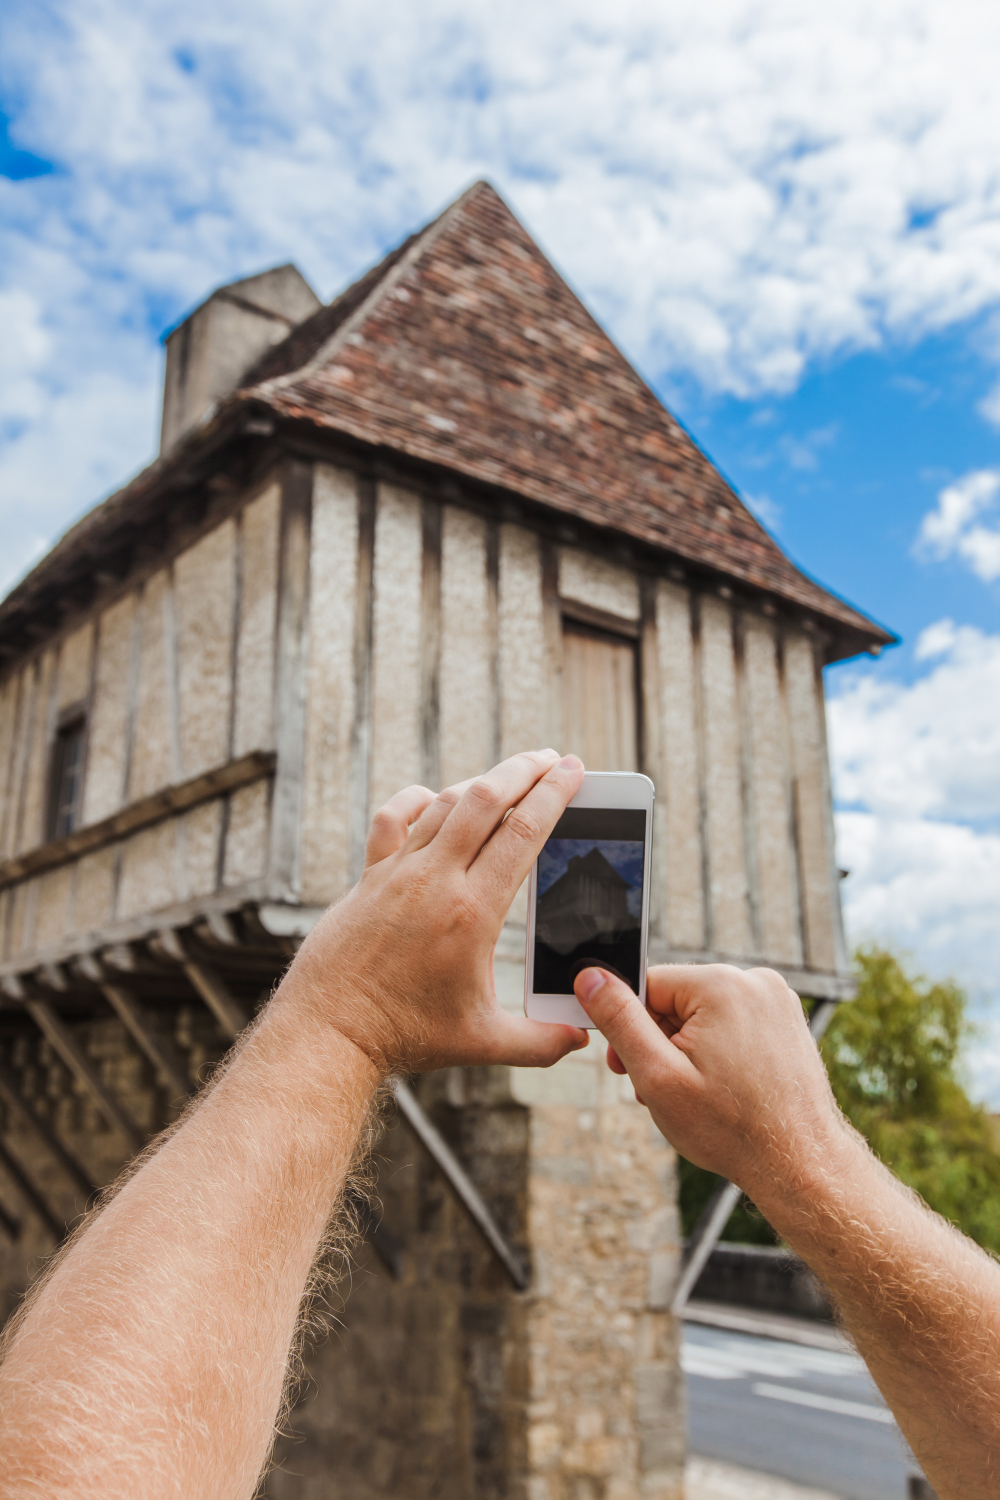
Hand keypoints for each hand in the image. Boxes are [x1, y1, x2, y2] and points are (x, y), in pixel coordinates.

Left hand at [279, 750, 588, 1075]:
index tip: (573, 771)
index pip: (522, 833)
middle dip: (525, 771)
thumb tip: (582, 1037)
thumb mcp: (483, 1044)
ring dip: (482, 782)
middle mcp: (434, 880)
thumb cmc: (404, 1036)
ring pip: (444, 803)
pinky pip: (393, 818)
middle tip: (553, 758)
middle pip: (486, 799)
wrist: (328, 1032)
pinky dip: (418, 799)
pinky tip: (435, 799)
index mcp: (472, 912)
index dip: (553, 795)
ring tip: (509, 776)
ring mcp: (396, 872)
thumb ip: (539, 1041)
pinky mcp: (368, 876)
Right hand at [572, 963, 845, 1195]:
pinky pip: (732, 1023)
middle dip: (660, 1042)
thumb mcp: (658, 1075)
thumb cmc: (731, 1129)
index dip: (630, 1027)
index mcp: (721, 985)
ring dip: (687, 1050)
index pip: (647, 985)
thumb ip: (619, 1020)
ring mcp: (776, 1000)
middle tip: (659, 1091)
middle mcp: (754, 981)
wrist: (799, 1164)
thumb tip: (589, 977)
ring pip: (703, 1014)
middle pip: (676, 999)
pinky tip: (720, 1088)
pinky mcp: (786, 1021)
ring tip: (692, 1096)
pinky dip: (717, 1050)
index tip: (627, 1067)